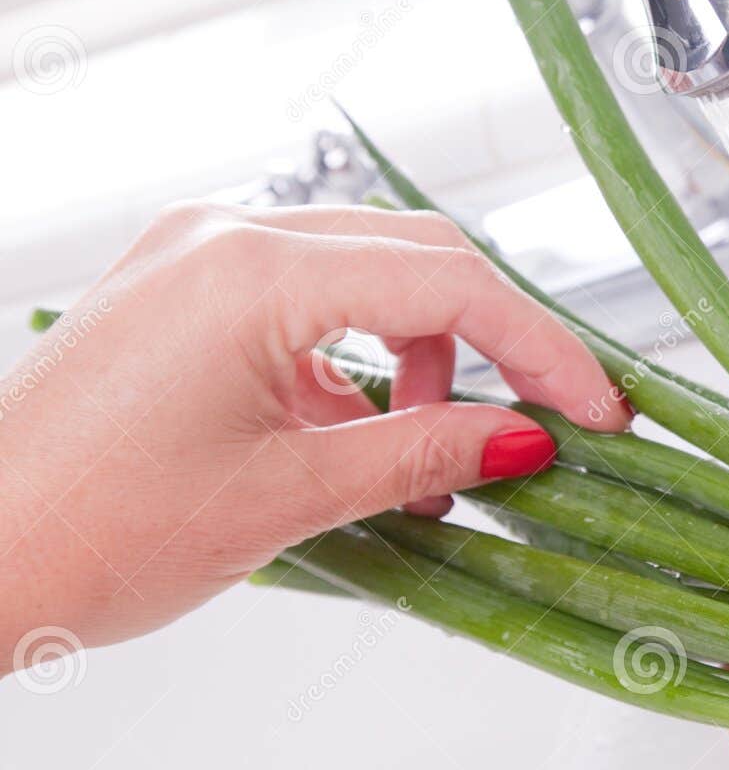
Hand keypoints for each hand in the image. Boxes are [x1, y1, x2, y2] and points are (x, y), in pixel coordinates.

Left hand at [0, 202, 627, 661]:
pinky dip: (359, 366)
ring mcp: (194, 258)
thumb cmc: (89, 532)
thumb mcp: (288, 496)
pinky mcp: (179, 294)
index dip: (542, 348)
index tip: (598, 411)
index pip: (449, 283)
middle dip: (495, 343)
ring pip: (367, 277)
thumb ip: (422, 450)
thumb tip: (527, 439)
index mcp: (251, 270)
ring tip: (433, 463)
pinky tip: (366, 440)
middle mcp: (224, 237)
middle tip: (551, 422)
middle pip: (417, 259)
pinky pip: (306, 304)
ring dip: (426, 360)